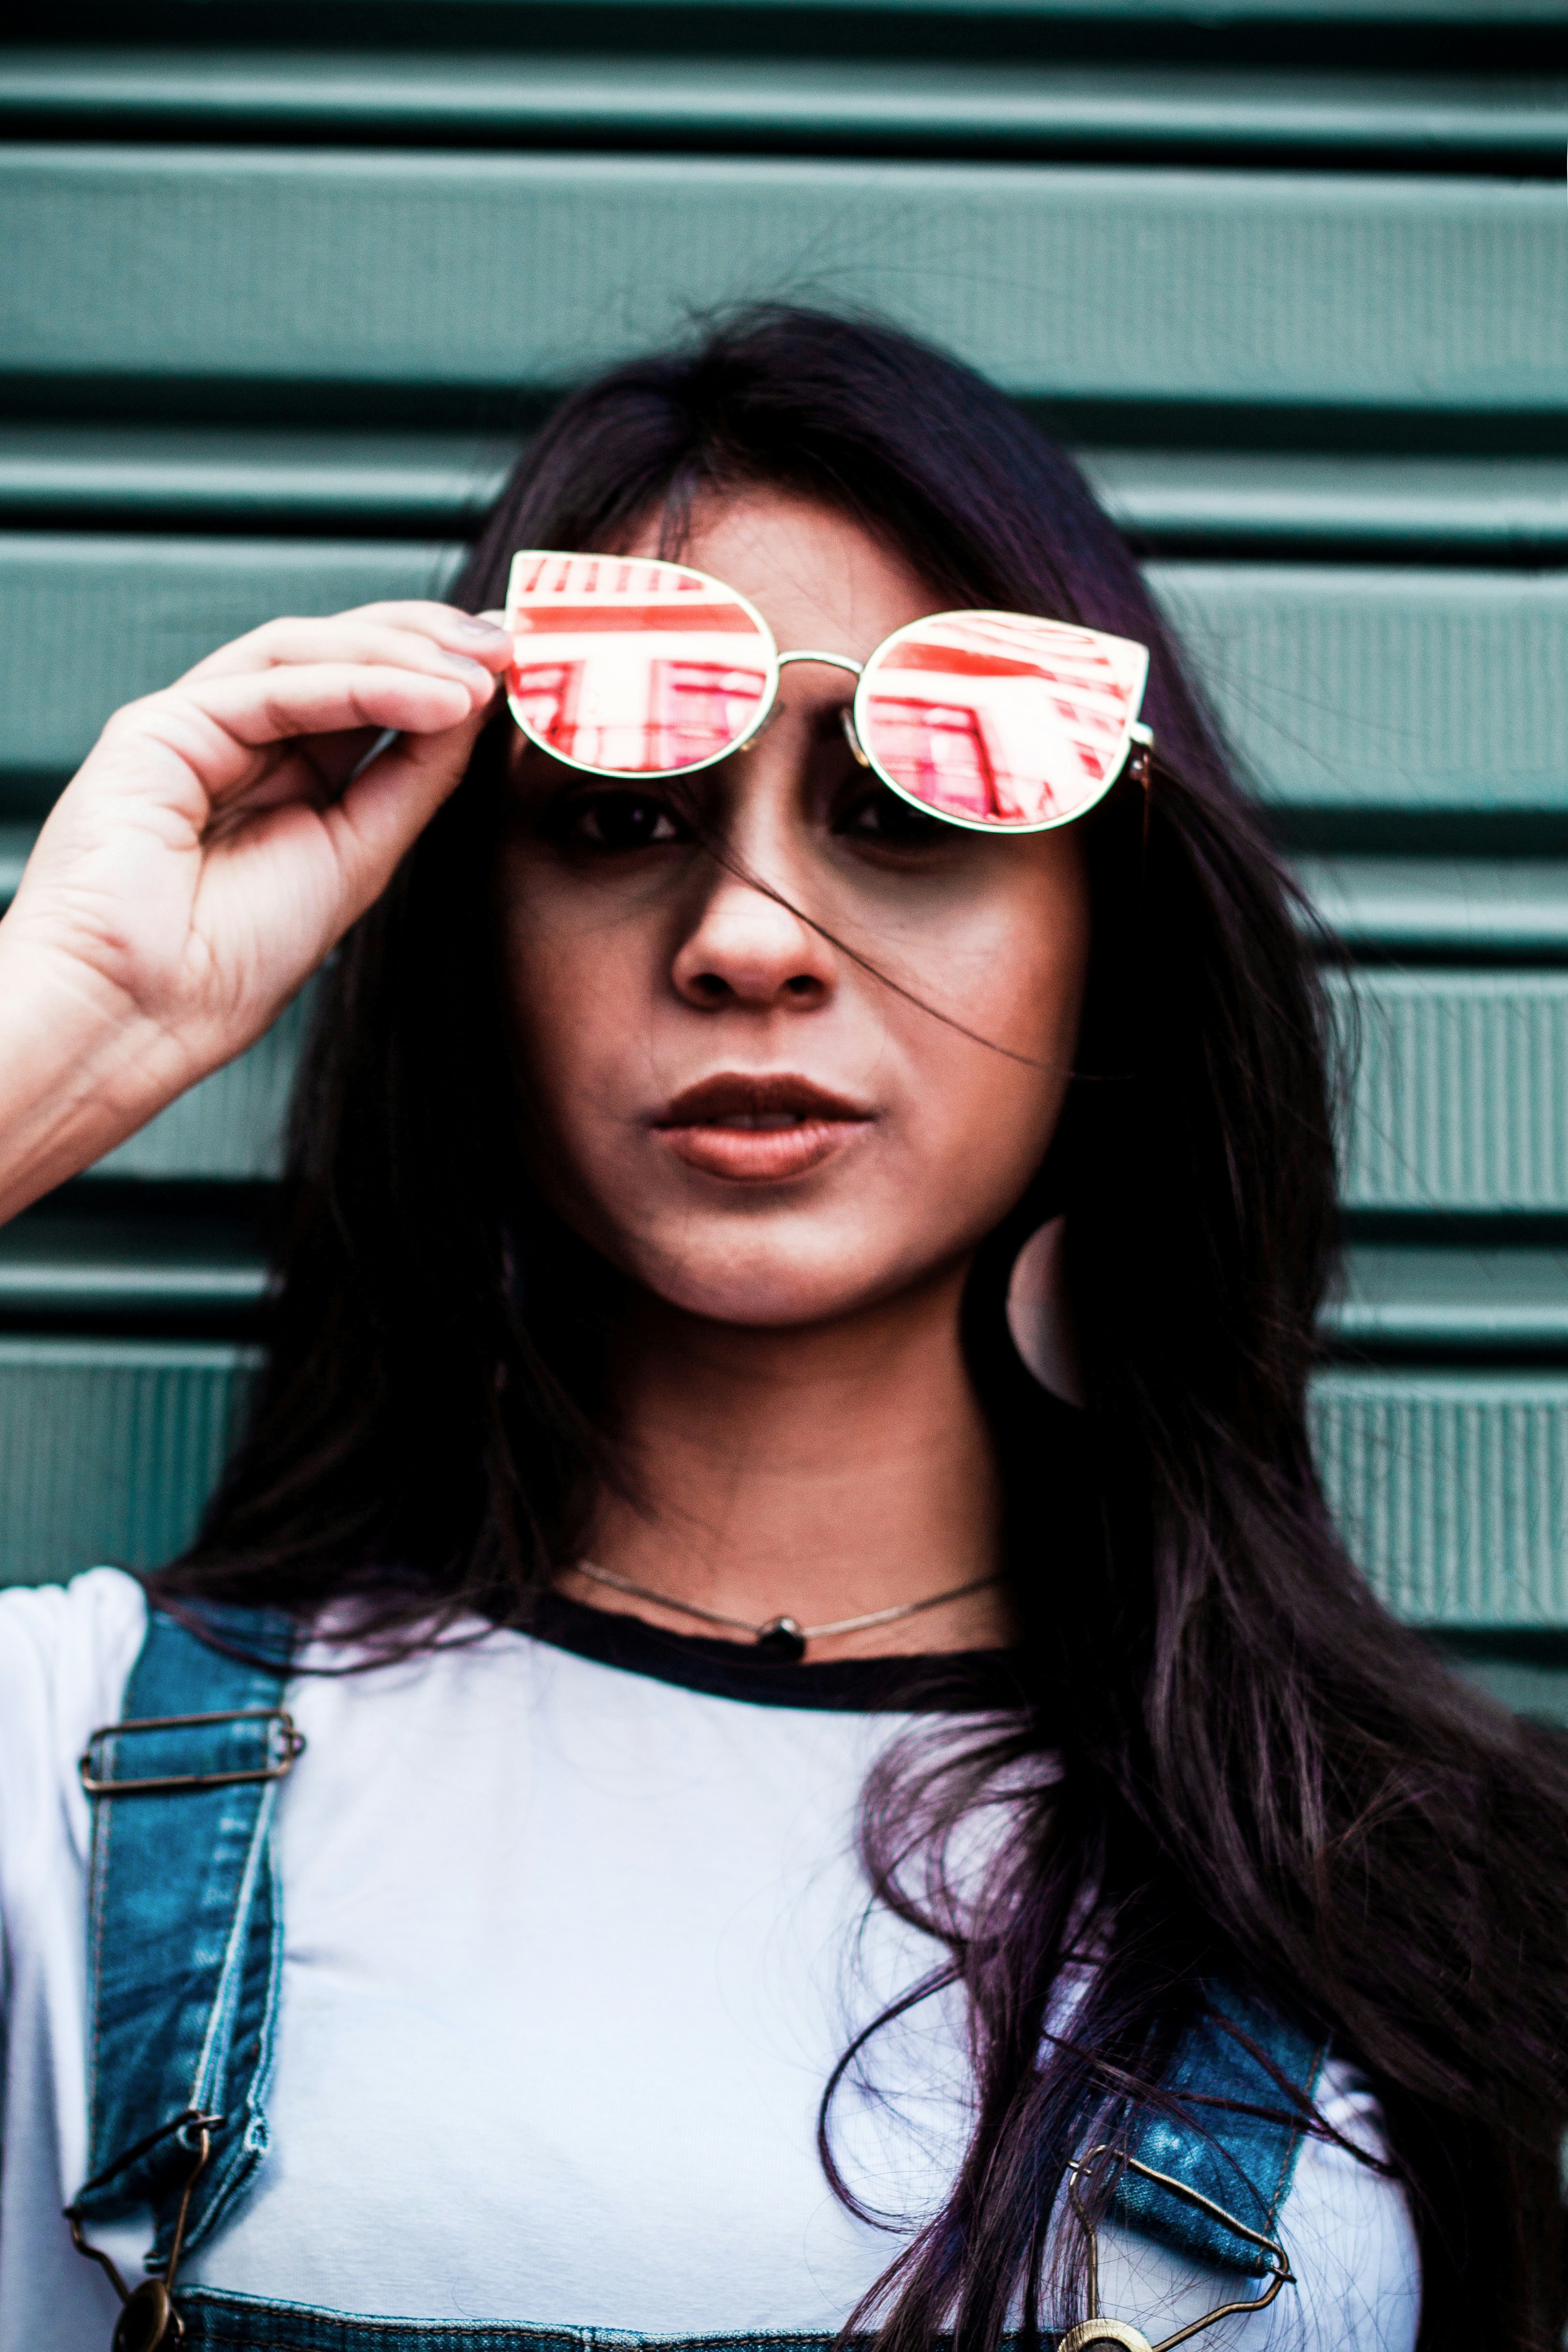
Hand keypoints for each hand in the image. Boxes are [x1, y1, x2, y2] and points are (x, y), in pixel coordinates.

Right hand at [0, 599, 511, 1214]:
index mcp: (280, 777)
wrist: (139, 1014)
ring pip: (309, 653)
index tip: (522, 668)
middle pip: (341, 655)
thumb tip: (477, 711)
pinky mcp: (159, 727)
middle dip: (432, 642)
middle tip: (514, 644)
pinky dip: (362, 684)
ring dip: (406, 653)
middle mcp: (237, 741)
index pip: (370, 696)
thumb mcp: (357, 859)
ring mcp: (195, 727)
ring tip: (485, 673)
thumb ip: (410, 782)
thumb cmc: (228, 965)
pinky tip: (434, 698)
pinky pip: (274, 685)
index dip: (444, 672)